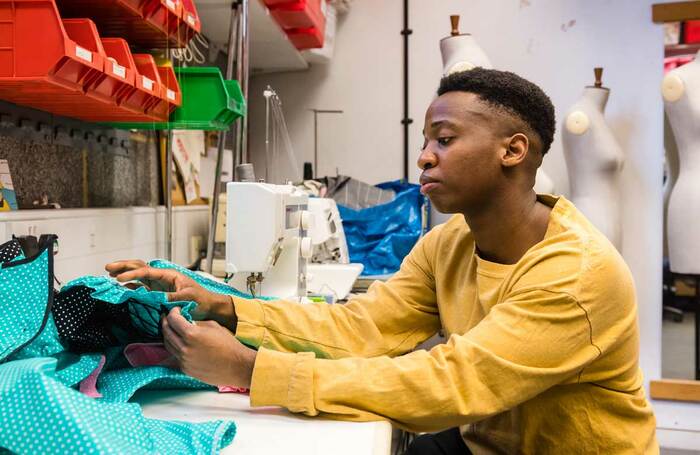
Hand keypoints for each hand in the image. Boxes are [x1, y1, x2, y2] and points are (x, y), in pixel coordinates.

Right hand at [105, 260, 236, 328]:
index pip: (146, 272)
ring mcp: (159, 285)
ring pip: (139, 276)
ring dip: (125, 274)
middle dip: (124, 266)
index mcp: (169, 275)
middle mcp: (162, 278)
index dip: (132, 274)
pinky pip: (142, 287)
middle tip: (108, 268)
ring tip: (110, 274)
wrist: (209, 307)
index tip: (119, 279)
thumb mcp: (187, 298)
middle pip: (140, 268)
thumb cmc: (201, 300)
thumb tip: (156, 299)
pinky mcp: (159, 293)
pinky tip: (122, 286)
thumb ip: (171, 298)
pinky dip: (131, 285)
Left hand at [162, 307, 256, 387]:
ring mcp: (183, 360)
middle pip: (166, 332)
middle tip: (168, 318)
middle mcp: (184, 348)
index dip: (172, 312)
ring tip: (172, 330)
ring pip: (167, 345)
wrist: (236, 366)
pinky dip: (175, 347)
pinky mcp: (185, 369)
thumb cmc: (228, 344)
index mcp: (191, 334)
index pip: (173, 319)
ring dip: (168, 335)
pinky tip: (180, 343)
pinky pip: (175, 356)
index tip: (176, 310)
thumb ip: (196, 323)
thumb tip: (186, 322)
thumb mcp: (213, 326)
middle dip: (166, 322)